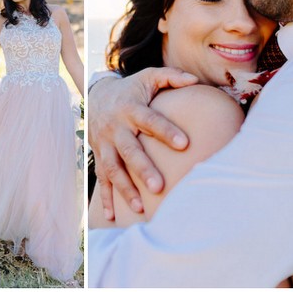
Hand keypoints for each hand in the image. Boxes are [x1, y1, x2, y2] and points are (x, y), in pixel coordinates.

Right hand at [88, 67, 198, 219]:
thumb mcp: (149, 77)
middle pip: (129, 150)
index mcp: (131, 108)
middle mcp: (116, 127)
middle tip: (160, 186)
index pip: (151, 120)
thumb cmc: (132, 88)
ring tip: (141, 207)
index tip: (185, 144)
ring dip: (125, 189)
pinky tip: (112, 216)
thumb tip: (196, 79)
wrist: (96, 96)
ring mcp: (104, 144)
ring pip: (113, 169)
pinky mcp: (99, 155)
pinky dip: (105, 198)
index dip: (167, 131)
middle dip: (143, 169)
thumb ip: (172, 77)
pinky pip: (102, 179)